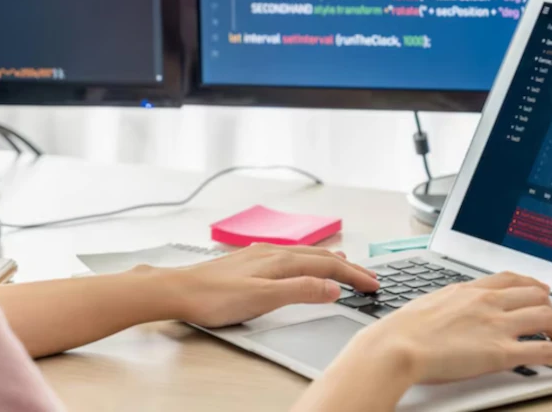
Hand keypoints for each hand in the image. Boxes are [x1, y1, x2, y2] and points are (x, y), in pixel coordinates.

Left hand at [156, 244, 379, 327]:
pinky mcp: (249, 262)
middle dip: (347, 266)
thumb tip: (333, 286)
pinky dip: (307, 260)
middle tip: (369, 277)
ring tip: (344, 263)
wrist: (178, 290)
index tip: (374, 284)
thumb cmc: (214, 297)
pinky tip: (300, 263)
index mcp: (281, 260)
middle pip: (320, 257)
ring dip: (328, 260)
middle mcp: (273, 253)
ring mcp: (260, 255)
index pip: (328, 266)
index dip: (354, 275)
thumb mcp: (263, 298)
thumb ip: (300, 290)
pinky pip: (289, 257)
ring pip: (305, 255)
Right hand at [348, 272, 551, 384]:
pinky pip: (547, 351)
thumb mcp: (426, 305)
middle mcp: (488, 302)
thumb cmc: (400, 331)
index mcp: (469, 290)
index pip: (511, 279)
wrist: (395, 346)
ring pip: (547, 317)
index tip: (541, 291)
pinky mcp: (502, 352)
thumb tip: (449, 311)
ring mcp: (498, 325)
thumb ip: (447, 305)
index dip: (532, 285)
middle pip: (536, 294)